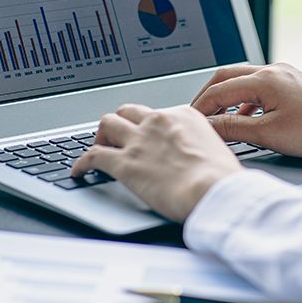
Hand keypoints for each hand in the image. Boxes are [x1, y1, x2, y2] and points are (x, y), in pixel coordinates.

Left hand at [71, 104, 241, 222]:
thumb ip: (197, 143)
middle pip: (127, 111)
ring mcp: (139, 140)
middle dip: (120, 123)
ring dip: (101, 136)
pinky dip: (82, 162)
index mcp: (181, 115)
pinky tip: (79, 170)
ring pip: (107, 124)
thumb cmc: (222, 178)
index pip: (154, 113)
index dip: (146, 126)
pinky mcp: (125, 162)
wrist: (215, 191)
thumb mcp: (215, 148)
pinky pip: (93, 156)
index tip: (145, 137)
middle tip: (118, 138)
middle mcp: (157, 121)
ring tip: (99, 148)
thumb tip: (191, 154)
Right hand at [192, 63, 301, 157]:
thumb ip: (232, 128)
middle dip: (207, 96)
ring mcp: (283, 74)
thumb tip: (207, 126)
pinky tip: (243, 117)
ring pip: (241, 79)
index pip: (218, 90)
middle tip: (197, 114)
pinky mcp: (291, 83)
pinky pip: (257, 86)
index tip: (190, 121)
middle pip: (225, 77)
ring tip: (216, 117)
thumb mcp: (268, 133)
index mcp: (264, 79)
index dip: (200, 107)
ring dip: (225, 97)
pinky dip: (243, 100)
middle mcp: (272, 70)